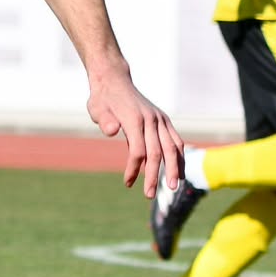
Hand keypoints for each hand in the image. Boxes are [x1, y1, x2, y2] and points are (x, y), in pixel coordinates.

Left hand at [88, 68, 184, 198]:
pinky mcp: (164, 120)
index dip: (134, 169)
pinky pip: (176, 141)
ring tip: (172, 188)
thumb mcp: (96, 108)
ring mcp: (160, 119)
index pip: (138, 150)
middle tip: (150, 195)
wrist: (114, 81)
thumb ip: (104, 119)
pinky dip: (179, 157)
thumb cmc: (103, 99)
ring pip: (173, 147)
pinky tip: (179, 173)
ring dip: (174, 168)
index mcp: (135, 119)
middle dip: (155, 176)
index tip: (127, 183)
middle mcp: (152, 119)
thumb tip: (111, 130)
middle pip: (158, 152)